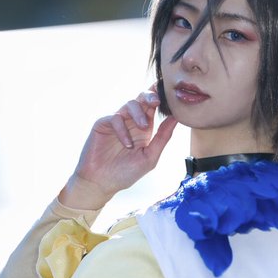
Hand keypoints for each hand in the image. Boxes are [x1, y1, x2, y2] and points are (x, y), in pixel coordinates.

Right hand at [59, 86, 177, 209]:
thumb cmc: (126, 173)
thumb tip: (176, 118)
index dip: (160, 97)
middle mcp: (131, 122)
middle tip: (156, 101)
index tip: (169, 94)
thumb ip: (163, 137)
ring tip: (143, 127)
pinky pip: (115, 118)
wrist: (102, 183)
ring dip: (139, 113)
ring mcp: (117, 122)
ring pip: (129, 104)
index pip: (153, 107)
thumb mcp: (150, 157)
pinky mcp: (103, 124)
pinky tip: (127, 144)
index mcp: (144, 128)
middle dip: (150, 96)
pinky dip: (123, 129)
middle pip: (142, 99)